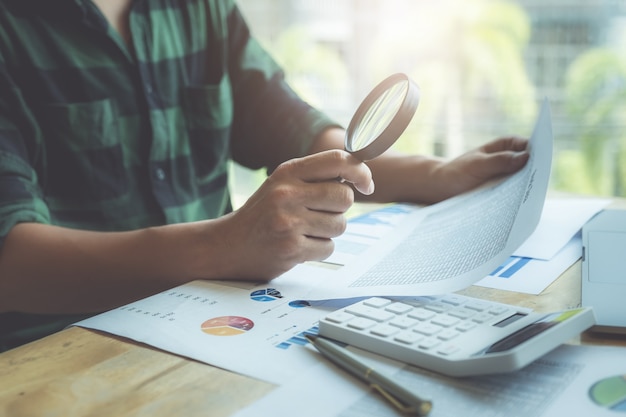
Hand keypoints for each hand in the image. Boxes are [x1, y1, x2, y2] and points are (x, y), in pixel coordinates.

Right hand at [213, 150, 373, 279]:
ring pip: (340, 225)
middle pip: (344, 197)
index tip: (366, 185)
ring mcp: (289, 221)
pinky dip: (319, 249)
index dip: (360, 172)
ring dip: (328, 231)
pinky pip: (328, 247)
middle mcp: (288, 193)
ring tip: (304, 231)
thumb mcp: (282, 185)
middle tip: (320, 214)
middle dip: (340, 209)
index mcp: (288, 171)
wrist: (228, 245)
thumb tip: (359, 176)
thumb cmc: (262, 214)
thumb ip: (315, 177)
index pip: (338, 161)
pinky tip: (299, 245)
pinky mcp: (291, 247)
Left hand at [429, 136, 528, 199]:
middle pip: (528, 166)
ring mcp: (505, 178)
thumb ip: (500, 161)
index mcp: (504, 147)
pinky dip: (515, 201)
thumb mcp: (477, 165)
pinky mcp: (500, 194)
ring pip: (522, 183)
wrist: (439, 189)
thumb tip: (526, 157)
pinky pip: (512, 196)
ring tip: (528, 200)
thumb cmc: (456, 172)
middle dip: (534, 175)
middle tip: (538, 185)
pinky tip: (518, 209)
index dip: (537, 153)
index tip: (542, 163)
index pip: (527, 146)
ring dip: (525, 190)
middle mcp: (507, 161)